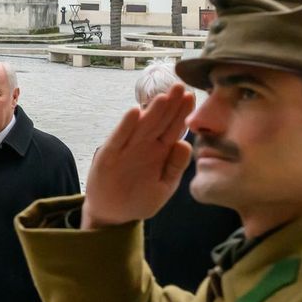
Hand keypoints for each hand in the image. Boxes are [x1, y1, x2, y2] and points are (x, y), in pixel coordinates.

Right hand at [79, 88, 196, 228]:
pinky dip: (126, 125)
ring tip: (163, 97)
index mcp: (161, 151)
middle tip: (181, 87)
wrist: (112, 214)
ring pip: (142, 126)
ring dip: (152, 111)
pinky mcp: (109, 155)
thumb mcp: (163, 188)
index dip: (182, 113)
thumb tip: (185, 144)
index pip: (174, 128)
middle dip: (170, 104)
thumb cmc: (139, 199)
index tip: (192, 98)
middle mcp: (145, 145)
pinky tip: (135, 112)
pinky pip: (119, 138)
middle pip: (160, 121)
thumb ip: (175, 168)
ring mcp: (127, 148)